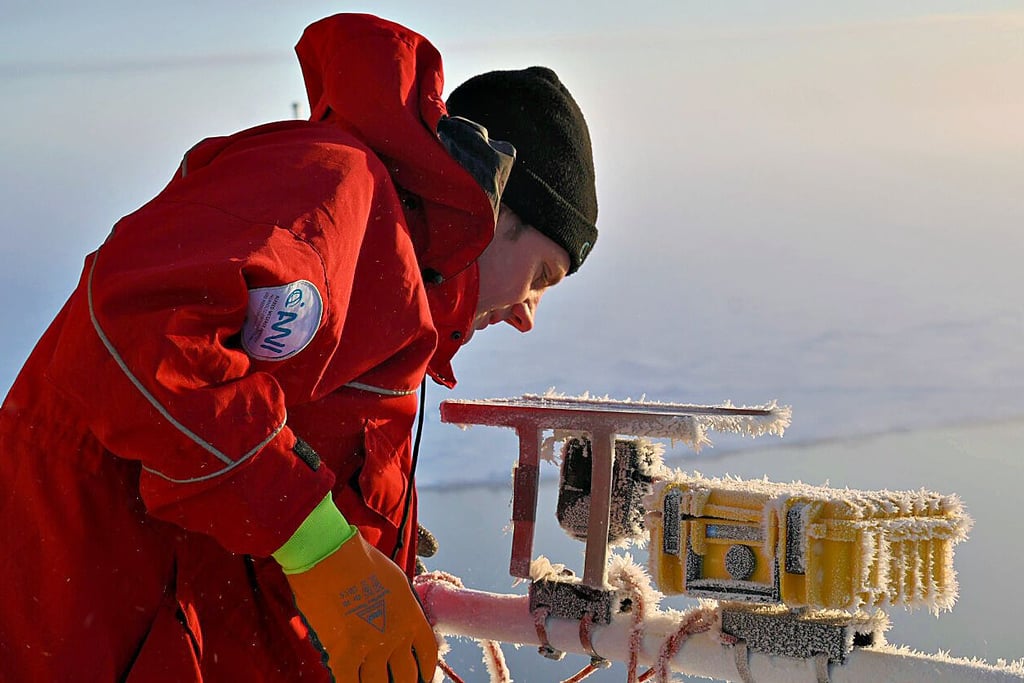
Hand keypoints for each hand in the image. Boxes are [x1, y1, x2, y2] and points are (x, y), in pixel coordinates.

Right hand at [286, 529, 437, 681]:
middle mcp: (396, 636)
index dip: (427, 671)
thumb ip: (402, 606)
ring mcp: (370, 647)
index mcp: (411, 616)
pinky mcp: (342, 653)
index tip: (423, 677)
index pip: (428, 654)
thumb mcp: (395, 580)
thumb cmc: (359, 559)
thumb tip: (400, 623)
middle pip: (407, 677)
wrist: (330, 555)